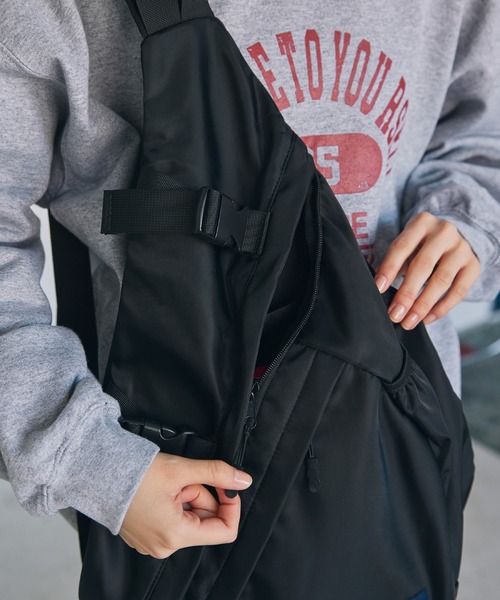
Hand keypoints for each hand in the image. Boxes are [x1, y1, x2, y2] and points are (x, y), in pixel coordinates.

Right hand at [119, 453, 251, 558]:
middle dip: (201, 494)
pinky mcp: (146, 534)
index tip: (223, 484)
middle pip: (205, 520)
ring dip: (187, 495)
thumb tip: (243, 480)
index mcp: (176, 536)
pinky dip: (174, 501)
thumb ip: (218, 473)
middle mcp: (165, 546)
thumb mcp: (183, 469)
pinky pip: (174, 519)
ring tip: (168, 482)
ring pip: (190, 517)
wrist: (98, 472)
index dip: (231, 505)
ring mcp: (154, 542)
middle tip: (184, 478)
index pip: (225, 531)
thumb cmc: (134, 473)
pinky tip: (159, 490)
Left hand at [374, 212, 480, 329]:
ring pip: (442, 280)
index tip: (378, 289)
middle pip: (423, 266)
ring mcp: (462, 248)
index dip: (389, 268)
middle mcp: (444, 232)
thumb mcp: (407, 244)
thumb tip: (379, 290)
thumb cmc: (419, 245)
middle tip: (395, 314)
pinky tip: (427, 319)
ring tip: (409, 321)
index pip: (402, 247)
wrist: (452, 238)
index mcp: (421, 223)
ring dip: (423, 305)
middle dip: (407, 293)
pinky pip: (459, 291)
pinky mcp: (474, 265)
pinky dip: (442, 308)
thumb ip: (395, 262)